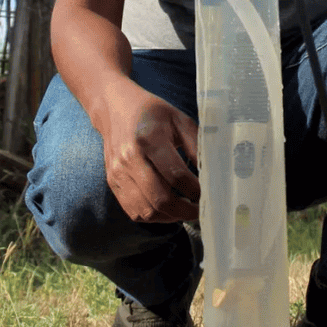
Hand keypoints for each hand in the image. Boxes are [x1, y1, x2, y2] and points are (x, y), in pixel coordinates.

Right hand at [98, 83, 200, 222]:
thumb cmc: (152, 113)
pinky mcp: (113, 183)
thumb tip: (212, 173)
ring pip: (146, 211)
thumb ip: (196, 146)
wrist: (115, 109)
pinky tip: (167, 209)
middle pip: (160, 199)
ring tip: (185, 210)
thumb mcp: (179, 120)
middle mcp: (130, 159)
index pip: (176, 176)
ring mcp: (118, 174)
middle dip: (185, 211)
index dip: (195, 191)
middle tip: (199, 210)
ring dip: (170, 216)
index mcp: (150, 139)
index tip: (208, 195)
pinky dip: (154, 216)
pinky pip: (134, 212)